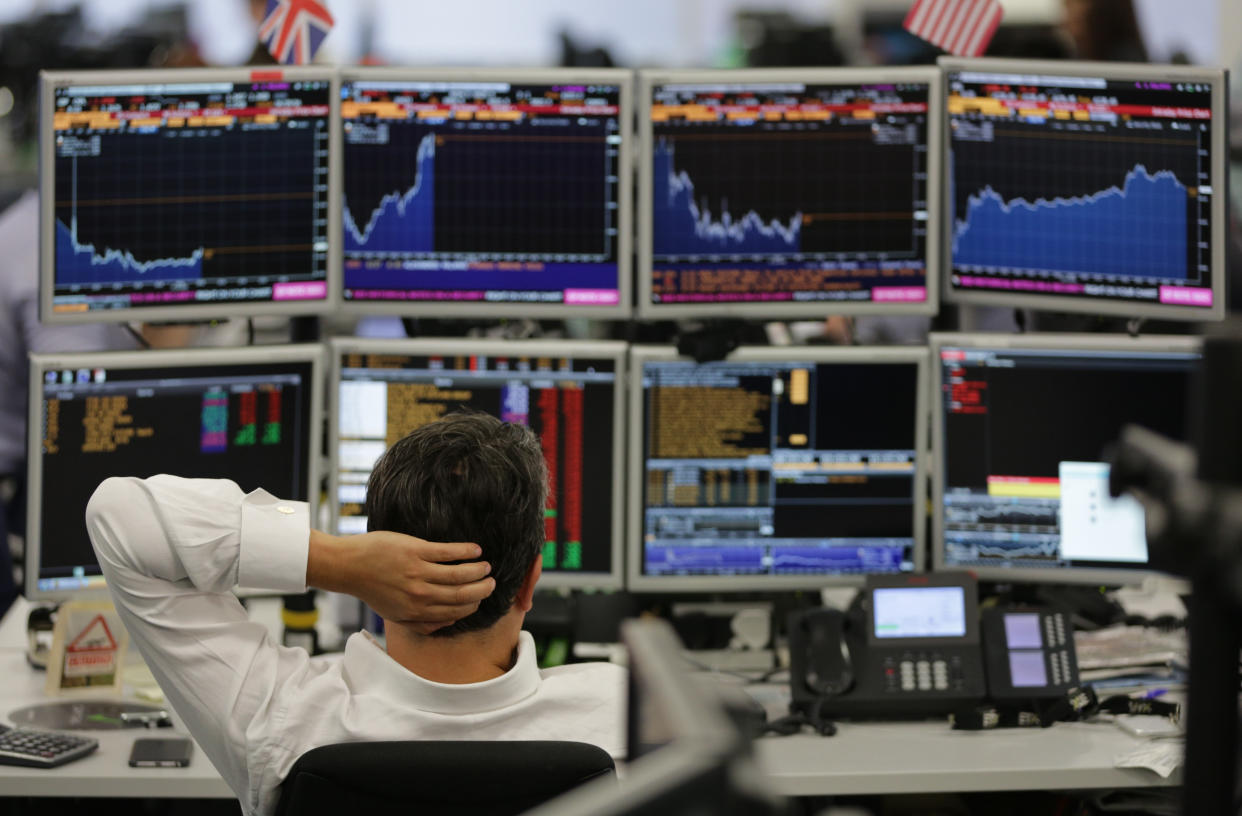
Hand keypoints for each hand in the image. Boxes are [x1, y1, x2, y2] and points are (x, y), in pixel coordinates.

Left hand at [307, 529, 494, 632]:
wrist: (349, 566)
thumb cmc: (372, 589)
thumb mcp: (395, 615)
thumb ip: (421, 622)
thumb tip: (448, 622)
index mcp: (416, 612)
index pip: (455, 611)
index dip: (473, 606)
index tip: (481, 598)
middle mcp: (420, 595)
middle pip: (462, 595)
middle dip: (482, 590)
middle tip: (491, 582)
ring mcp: (418, 572)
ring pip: (459, 575)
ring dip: (478, 571)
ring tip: (486, 566)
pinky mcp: (416, 551)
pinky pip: (448, 553)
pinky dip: (466, 552)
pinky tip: (476, 550)